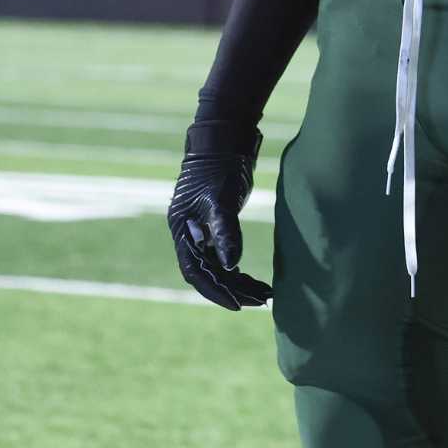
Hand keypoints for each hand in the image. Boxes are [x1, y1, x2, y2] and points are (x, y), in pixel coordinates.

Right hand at [168, 128, 270, 309]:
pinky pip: (226, 255)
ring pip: (219, 266)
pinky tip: (256, 280)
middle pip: (209, 272)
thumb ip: (225, 231)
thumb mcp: (222, 199)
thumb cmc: (219, 168)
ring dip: (239, 282)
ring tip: (264, 295)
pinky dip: (240, 269)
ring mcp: (203, 232)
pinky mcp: (218, 227)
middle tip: (259, 301)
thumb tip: (231, 265)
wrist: (225, 143)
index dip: (215, 290)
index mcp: (183, 231)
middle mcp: (190, 235)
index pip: (196, 271)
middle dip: (232, 289)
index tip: (236, 304)